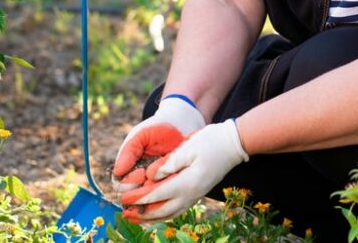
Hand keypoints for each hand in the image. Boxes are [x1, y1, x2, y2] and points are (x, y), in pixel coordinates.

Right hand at [112, 96, 204, 190]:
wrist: (181, 124)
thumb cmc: (157, 128)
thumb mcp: (141, 135)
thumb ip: (128, 151)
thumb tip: (118, 172)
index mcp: (128, 169)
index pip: (120, 185)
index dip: (129, 184)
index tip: (142, 173)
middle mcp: (140, 180)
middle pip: (133, 198)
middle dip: (142, 193)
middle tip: (156, 181)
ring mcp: (156, 184)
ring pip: (150, 200)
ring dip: (156, 196)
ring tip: (167, 182)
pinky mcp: (172, 185)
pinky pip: (167, 196)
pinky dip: (169, 194)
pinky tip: (176, 185)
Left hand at [119, 119, 248, 221]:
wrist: (234, 145)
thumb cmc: (211, 141)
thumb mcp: (188, 147)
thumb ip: (168, 164)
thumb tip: (151, 177)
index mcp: (187, 183)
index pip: (156, 195)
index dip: (138, 198)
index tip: (123, 198)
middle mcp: (191, 194)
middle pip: (161, 211)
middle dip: (141, 213)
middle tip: (124, 213)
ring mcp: (195, 196)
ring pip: (170, 214)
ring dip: (151, 217)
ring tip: (135, 217)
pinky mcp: (198, 194)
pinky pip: (177, 210)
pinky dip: (163, 214)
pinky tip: (155, 212)